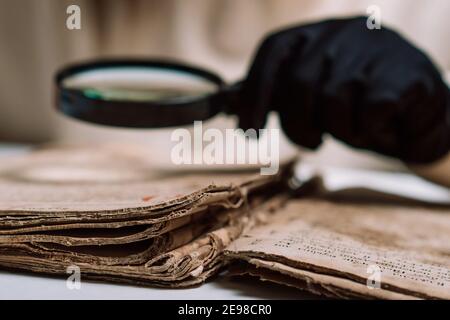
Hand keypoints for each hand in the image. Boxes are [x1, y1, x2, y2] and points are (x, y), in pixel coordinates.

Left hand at [237, 16, 449, 163]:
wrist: (415, 114)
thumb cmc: (355, 105)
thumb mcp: (310, 97)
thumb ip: (275, 94)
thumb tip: (228, 102)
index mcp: (313, 33)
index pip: (272, 52)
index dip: (254, 94)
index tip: (249, 131)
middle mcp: (341, 31)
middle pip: (298, 83)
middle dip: (297, 126)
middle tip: (312, 141)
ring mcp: (375, 46)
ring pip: (333, 101)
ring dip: (338, 130)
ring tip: (354, 128)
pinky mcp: (405, 71)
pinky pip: (368, 111)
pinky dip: (369, 129)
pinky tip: (381, 125)